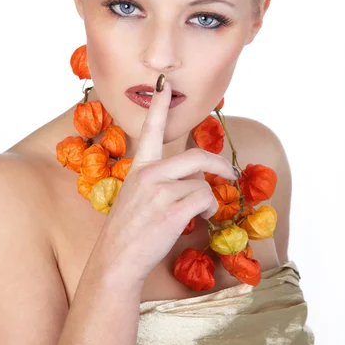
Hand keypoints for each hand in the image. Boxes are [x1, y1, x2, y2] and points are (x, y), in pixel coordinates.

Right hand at [97, 76, 236, 283]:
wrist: (116, 260)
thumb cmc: (128, 231)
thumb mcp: (137, 196)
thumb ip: (160, 181)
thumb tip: (194, 180)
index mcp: (140, 167)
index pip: (150, 129)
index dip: (160, 106)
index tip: (165, 84)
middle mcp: (149, 174)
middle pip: (197, 157)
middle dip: (219, 163)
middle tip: (229, 172)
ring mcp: (160, 192)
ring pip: (203, 185)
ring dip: (208, 200)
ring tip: (199, 213)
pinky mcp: (172, 210)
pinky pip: (205, 200)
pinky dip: (209, 211)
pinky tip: (198, 220)